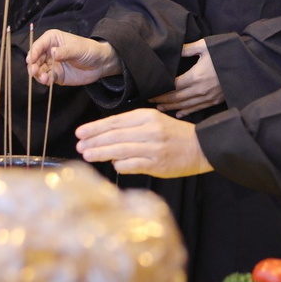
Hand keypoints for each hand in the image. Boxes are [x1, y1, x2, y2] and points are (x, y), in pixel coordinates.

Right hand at [27, 29, 119, 85]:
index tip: (31, 60)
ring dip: (38, 74)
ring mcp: (51, 64)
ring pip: (39, 69)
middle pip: (35, 58)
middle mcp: (49, 51)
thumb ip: (65, 52)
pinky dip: (45, 80)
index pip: (38, 45)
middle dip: (33, 65)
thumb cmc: (89, 50)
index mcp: (52, 39)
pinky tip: (48, 81)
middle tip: (34, 71)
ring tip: (44, 78)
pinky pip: (46, 78)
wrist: (100, 64)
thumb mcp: (78, 49)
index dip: (34, 52)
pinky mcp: (55, 75)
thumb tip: (53, 53)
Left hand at [75, 108, 214, 177]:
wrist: (200, 147)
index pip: (115, 122)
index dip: (96, 128)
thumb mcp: (154, 121)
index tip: (81, 132)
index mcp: (147, 117)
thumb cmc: (174, 135)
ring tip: (88, 155)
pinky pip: (131, 164)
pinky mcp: (157, 164)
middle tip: (79, 146)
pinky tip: (112, 164)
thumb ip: (131, 127)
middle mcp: (149, 131)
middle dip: (94, 141)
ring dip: (101, 153)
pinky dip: (119, 165)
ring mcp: (153, 148)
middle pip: (115, 136)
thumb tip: (106, 137)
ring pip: (120, 150)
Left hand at [152, 40, 223, 116]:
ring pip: (186, 105)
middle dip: (163, 100)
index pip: (173, 87)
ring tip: (160, 107)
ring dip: (172, 107)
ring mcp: (209, 97)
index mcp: (196, 76)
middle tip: (150, 101)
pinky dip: (187, 111)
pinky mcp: (215, 101)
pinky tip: (179, 113)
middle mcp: (201, 90)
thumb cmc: (226, 52)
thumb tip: (174, 50)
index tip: (150, 92)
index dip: (161, 91)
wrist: (246, 64)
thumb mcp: (206, 46)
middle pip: (177, 98)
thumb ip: (188, 49)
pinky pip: (198, 108)